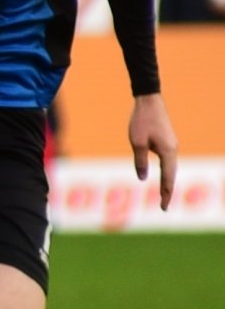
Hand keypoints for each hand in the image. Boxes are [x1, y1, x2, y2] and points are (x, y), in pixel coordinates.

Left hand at [128, 93, 178, 210]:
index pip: (167, 178)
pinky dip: (165, 172)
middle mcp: (173, 150)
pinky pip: (167, 161)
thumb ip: (140, 161)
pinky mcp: (167, 141)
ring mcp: (171, 145)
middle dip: (167, 191)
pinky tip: (163, 177)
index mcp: (168, 152)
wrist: (149, 101)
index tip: (163, 207)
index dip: (165, 193)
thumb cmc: (141, 121)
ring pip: (170, 168)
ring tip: (163, 196)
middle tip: (163, 207)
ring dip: (167, 182)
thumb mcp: (136, 143)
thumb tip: (142, 179)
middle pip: (171, 175)